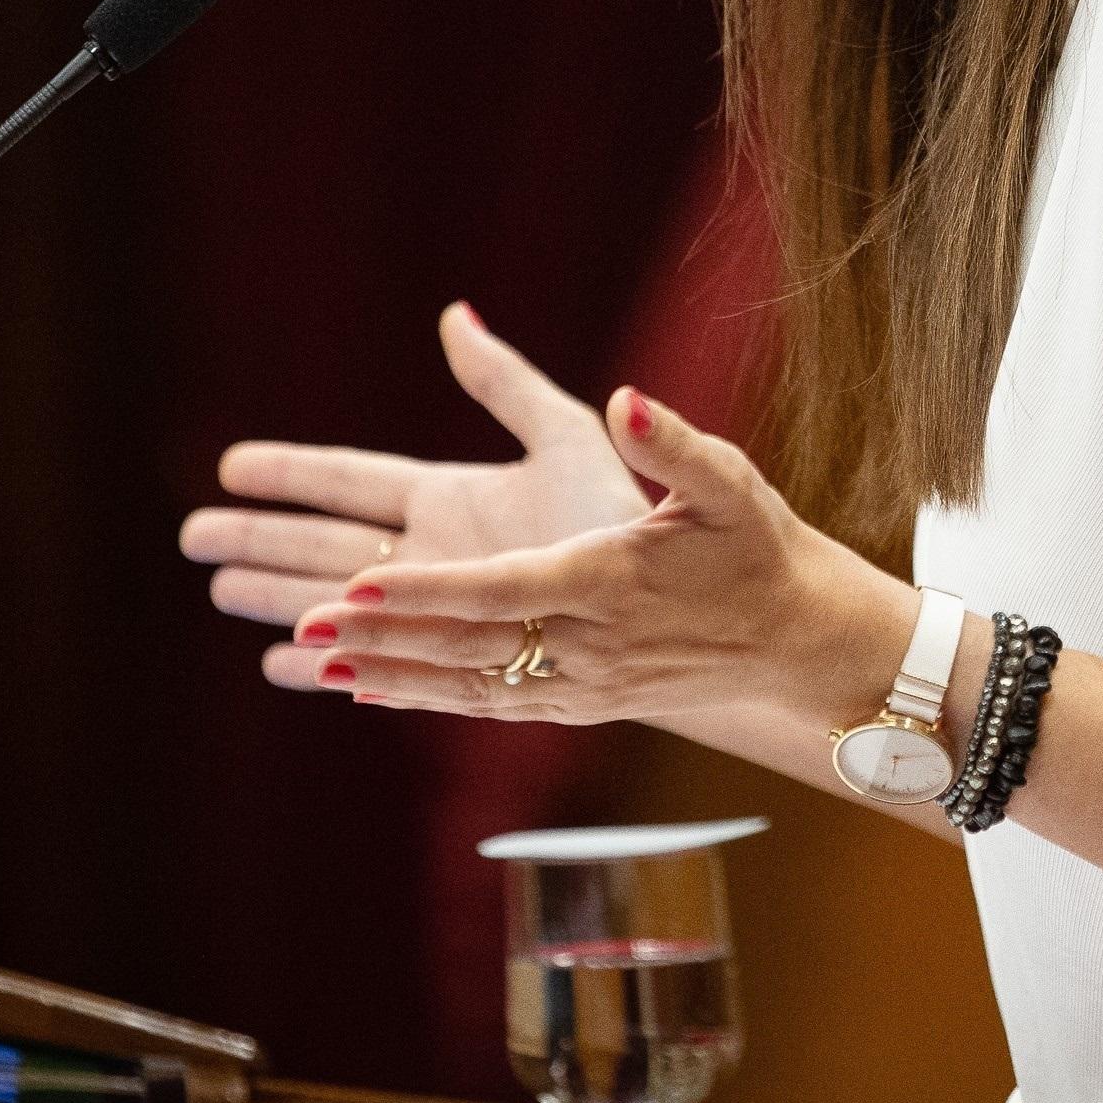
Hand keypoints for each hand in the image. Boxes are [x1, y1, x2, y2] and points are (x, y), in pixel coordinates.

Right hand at [179, 303, 652, 660]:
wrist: (677, 597)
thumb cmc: (625, 513)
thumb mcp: (565, 437)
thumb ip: (505, 383)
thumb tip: (454, 316)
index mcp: (450, 494)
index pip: (352, 479)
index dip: (292, 473)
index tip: (231, 465)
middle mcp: (432, 551)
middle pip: (324, 543)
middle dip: (258, 539)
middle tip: (191, 536)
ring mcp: (436, 607)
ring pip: (335, 600)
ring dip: (277, 596)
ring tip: (218, 590)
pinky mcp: (452, 655)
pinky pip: (377, 662)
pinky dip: (330, 667)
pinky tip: (283, 666)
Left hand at [284, 389, 908, 725]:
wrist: (800, 644)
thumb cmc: (760, 549)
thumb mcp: (727, 482)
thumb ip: (670, 442)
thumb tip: (626, 397)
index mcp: (609, 579)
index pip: (501, 589)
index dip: (428, 591)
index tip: (362, 583)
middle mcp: (587, 643)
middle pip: (466, 644)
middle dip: (381, 635)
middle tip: (302, 625)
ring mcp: (581, 684)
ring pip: (466, 683)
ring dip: (388, 670)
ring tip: (310, 657)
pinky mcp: (580, 703)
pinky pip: (488, 705)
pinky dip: (424, 696)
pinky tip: (370, 689)